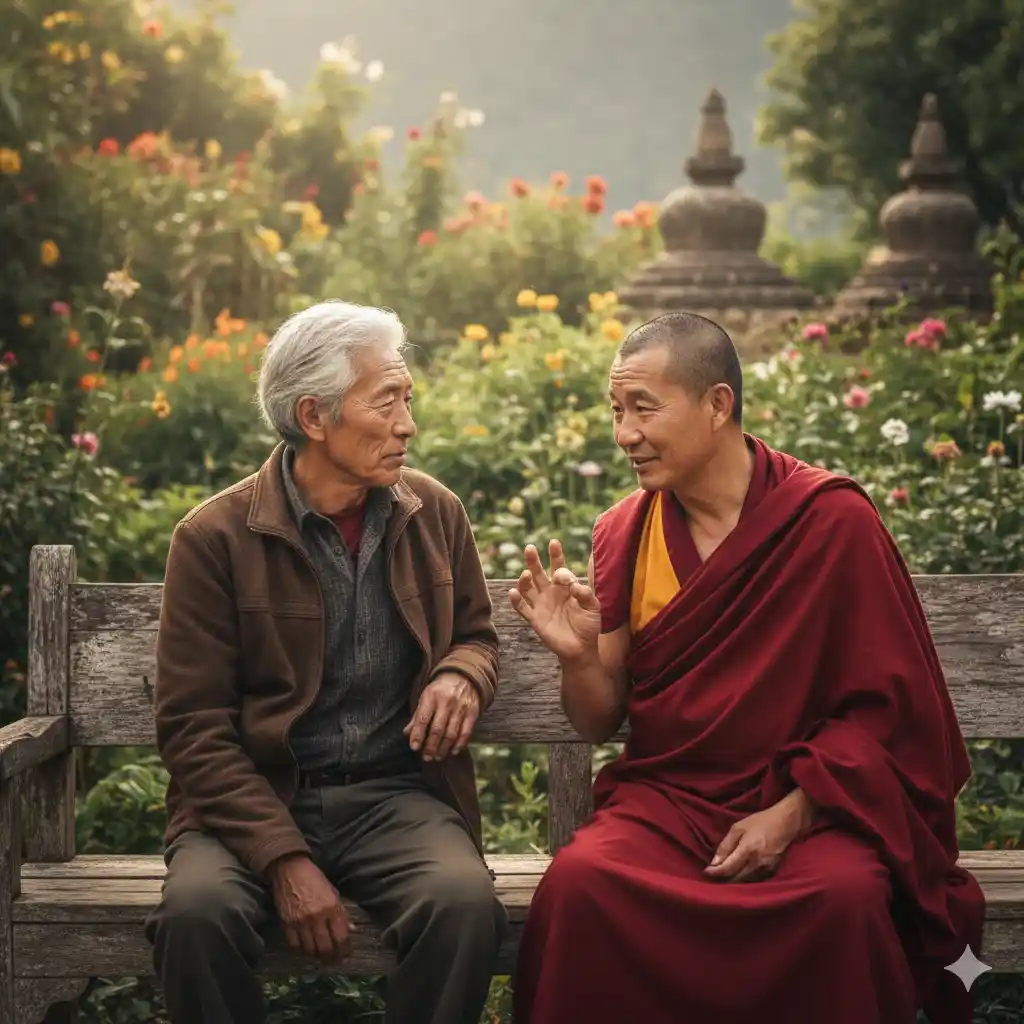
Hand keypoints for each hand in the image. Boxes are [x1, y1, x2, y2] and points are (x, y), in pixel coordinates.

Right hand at [267, 854, 354, 961]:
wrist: (289, 869)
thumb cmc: (314, 878)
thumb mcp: (333, 892)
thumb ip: (341, 913)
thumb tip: (351, 930)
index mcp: (332, 907)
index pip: (341, 937)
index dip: (345, 950)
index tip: (346, 954)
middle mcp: (317, 917)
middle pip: (325, 948)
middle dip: (331, 957)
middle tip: (333, 960)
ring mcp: (300, 922)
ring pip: (310, 949)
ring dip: (316, 955)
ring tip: (320, 955)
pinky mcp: (286, 924)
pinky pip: (294, 945)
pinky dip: (301, 949)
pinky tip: (306, 947)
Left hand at [404, 671, 480, 760]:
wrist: (464, 676)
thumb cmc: (440, 690)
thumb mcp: (426, 697)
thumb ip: (417, 716)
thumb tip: (407, 734)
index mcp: (432, 697)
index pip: (423, 719)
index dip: (418, 735)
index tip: (414, 748)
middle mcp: (447, 702)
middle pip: (438, 729)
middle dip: (431, 746)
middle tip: (427, 757)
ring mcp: (461, 707)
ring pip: (452, 733)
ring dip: (444, 748)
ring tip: (438, 757)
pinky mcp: (473, 712)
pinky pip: (466, 732)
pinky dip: (460, 744)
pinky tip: (454, 751)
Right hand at [508, 540, 600, 662]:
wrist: (582, 648)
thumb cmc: (588, 624)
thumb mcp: (593, 607)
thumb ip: (586, 594)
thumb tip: (575, 585)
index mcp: (564, 586)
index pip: (558, 567)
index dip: (556, 555)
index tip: (554, 543)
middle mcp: (550, 592)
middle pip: (538, 572)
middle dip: (534, 560)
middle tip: (530, 548)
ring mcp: (540, 605)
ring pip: (527, 588)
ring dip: (524, 580)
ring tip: (527, 574)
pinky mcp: (535, 619)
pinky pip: (522, 608)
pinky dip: (516, 600)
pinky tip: (513, 592)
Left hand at [704, 791, 813, 882]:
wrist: (786, 823)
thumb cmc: (760, 822)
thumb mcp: (738, 827)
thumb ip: (725, 845)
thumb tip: (714, 863)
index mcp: (747, 850)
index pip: (728, 868)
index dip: (715, 872)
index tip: (706, 872)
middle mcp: (757, 863)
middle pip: (736, 880)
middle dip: (723, 879)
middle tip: (714, 875)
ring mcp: (767, 870)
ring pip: (745, 883)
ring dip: (734, 881)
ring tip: (725, 876)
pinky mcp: (773, 872)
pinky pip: (755, 881)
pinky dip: (745, 880)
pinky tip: (739, 875)